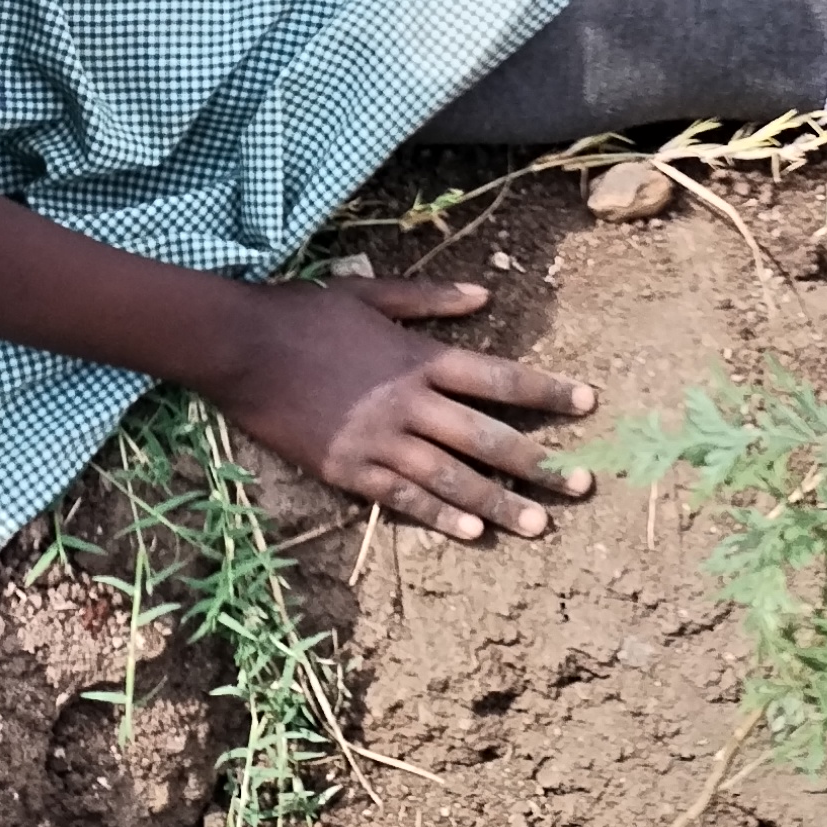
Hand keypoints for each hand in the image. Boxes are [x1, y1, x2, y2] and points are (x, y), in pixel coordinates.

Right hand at [207, 276, 595, 542]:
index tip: (587, 403)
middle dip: (538, 464)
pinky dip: (437, 516)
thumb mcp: (368, 292)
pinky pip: (401, 497)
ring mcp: (378, 440)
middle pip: (486, 438)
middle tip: (580, 486)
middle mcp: (408, 403)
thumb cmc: (302, 313)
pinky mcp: (346, 468)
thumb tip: (484, 295)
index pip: (497, 378)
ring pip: (451, 477)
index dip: (546, 391)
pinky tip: (470, 534)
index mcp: (418, 358)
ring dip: (497, 503)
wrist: (239, 347)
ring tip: (537, 524)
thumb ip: (428, 299)